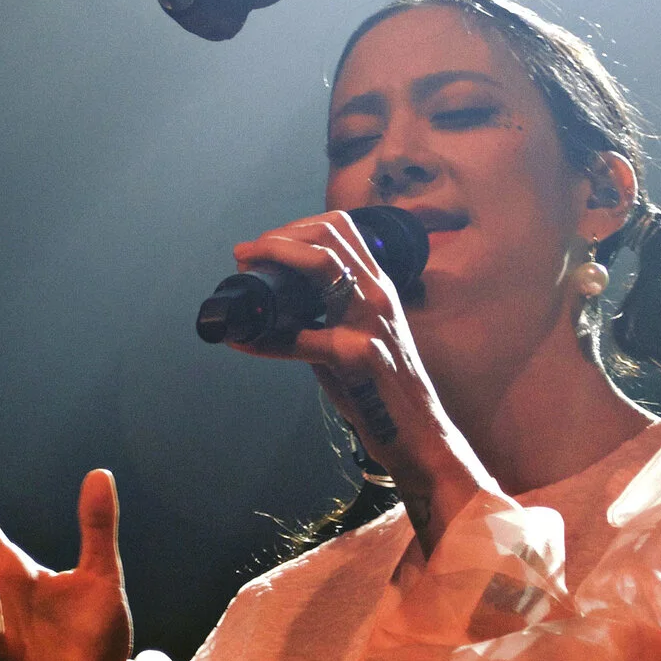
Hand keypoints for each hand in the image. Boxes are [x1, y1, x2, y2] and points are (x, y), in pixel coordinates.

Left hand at [230, 212, 493, 550]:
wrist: (419, 434)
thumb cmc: (382, 390)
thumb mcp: (361, 336)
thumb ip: (328, 315)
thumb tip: (278, 306)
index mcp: (378, 286)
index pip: (342, 228)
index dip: (297, 226)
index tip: (265, 242)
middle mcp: (378, 295)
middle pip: (329, 237)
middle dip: (278, 237)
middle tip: (245, 254)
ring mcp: (371, 322)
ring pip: (323, 266)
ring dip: (275, 259)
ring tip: (243, 272)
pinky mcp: (359, 356)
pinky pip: (301, 338)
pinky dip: (264, 339)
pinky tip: (241, 341)